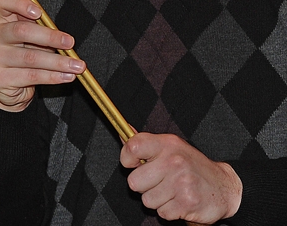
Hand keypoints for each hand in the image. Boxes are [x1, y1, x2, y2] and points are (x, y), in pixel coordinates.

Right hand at [0, 0, 85, 111]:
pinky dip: (52, 76)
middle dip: (50, 36)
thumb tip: (66, 38)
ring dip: (58, 62)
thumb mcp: (32, 38)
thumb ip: (41, 30)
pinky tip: (67, 76)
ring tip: (77, 65)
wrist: (11, 88)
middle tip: (70, 42)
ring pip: (30, 57)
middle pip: (21, 30)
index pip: (2, 1)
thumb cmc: (26, 54)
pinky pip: (31, 76)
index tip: (39, 12)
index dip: (19, 3)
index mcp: (1, 19)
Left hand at [120, 133, 241, 223]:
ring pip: (147, 200)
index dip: (126, 158)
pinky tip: (179, 201)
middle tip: (158, 181)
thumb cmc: (192, 165)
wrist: (224, 186)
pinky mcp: (187, 202)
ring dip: (157, 200)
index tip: (133, 164)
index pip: (132, 146)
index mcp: (166, 143)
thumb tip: (123, 134)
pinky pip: (162, 213)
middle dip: (143, 186)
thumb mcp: (171, 147)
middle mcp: (173, 160)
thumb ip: (146, 143)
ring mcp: (180, 181)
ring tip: (171, 191)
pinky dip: (169, 211)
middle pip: (134, 181)